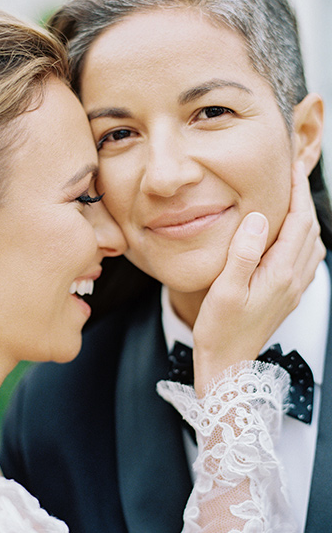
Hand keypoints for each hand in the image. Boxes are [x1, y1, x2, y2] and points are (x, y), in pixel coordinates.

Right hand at [192, 161, 324, 395]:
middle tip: (292, 176)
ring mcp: (292, 290)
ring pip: (311, 245)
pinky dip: (303, 240)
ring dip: (305, 219)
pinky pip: (306, 262)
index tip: (292, 167)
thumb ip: (244, 252)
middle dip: (303, 200)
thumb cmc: (220, 330)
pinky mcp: (286, 298)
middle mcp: (292, 280)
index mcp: (279, 274)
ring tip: (291, 201)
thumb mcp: (225, 289)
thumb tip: (258, 218)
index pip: (298, 222)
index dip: (297, 192)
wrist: (227, 365)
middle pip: (309, 230)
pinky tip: (290, 239)